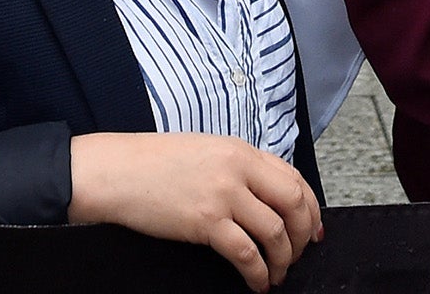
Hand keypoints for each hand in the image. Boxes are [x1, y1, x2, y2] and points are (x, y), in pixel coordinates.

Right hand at [69, 133, 319, 291]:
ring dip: (282, 260)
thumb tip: (267, 197)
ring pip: (275, 232)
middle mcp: (237, 168)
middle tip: (297, 255)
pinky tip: (256, 283)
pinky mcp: (205, 221)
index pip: (293, 177)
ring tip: (275, 274)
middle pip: (294, 203)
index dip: (310, 207)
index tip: (313, 228)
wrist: (116, 171)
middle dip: (303, 235)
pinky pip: (246, 253)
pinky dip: (258, 273)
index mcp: (239, 149)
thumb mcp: (205, 151)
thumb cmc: (153, 163)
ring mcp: (222, 194)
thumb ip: (238, 168)